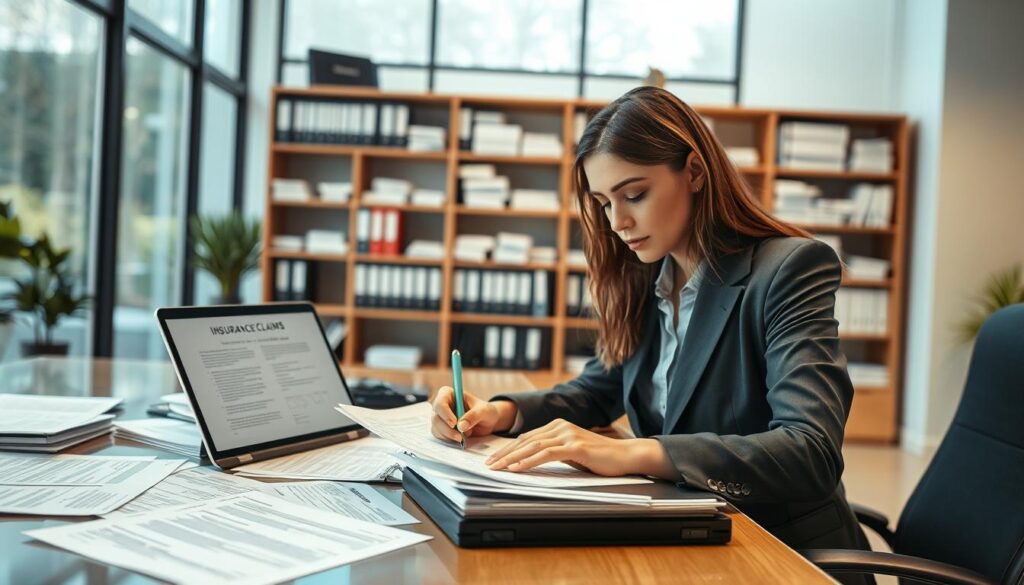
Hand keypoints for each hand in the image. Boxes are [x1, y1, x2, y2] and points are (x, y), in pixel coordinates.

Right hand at [430, 386, 516, 442]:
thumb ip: (474, 416)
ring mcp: (440, 417)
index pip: (440, 401)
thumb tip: (461, 426)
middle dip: (447, 429)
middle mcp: (442, 405)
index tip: (454, 423)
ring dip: (449, 435)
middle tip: (460, 437)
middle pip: (436, 417)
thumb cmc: (485, 411)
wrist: (487, 422)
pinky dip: (449, 439)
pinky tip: (460, 439)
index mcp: (450, 394)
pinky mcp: (441, 428)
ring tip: (464, 437)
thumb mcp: (484, 411)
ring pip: (436, 428)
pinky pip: (439, 435)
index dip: (445, 412)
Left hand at [485, 418, 672, 477]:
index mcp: (558, 425)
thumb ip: (553, 452)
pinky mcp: (575, 446)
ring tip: (497, 467)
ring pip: (532, 446)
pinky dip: (529, 461)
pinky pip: (546, 453)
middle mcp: (560, 426)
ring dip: (512, 458)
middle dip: (504, 453)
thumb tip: (531, 459)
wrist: (625, 456)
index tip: (493, 459)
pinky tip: (517, 468)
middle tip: (488, 464)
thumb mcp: (571, 453)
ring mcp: (568, 434)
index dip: (507, 448)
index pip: (526, 437)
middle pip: (525, 440)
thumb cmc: (599, 458)